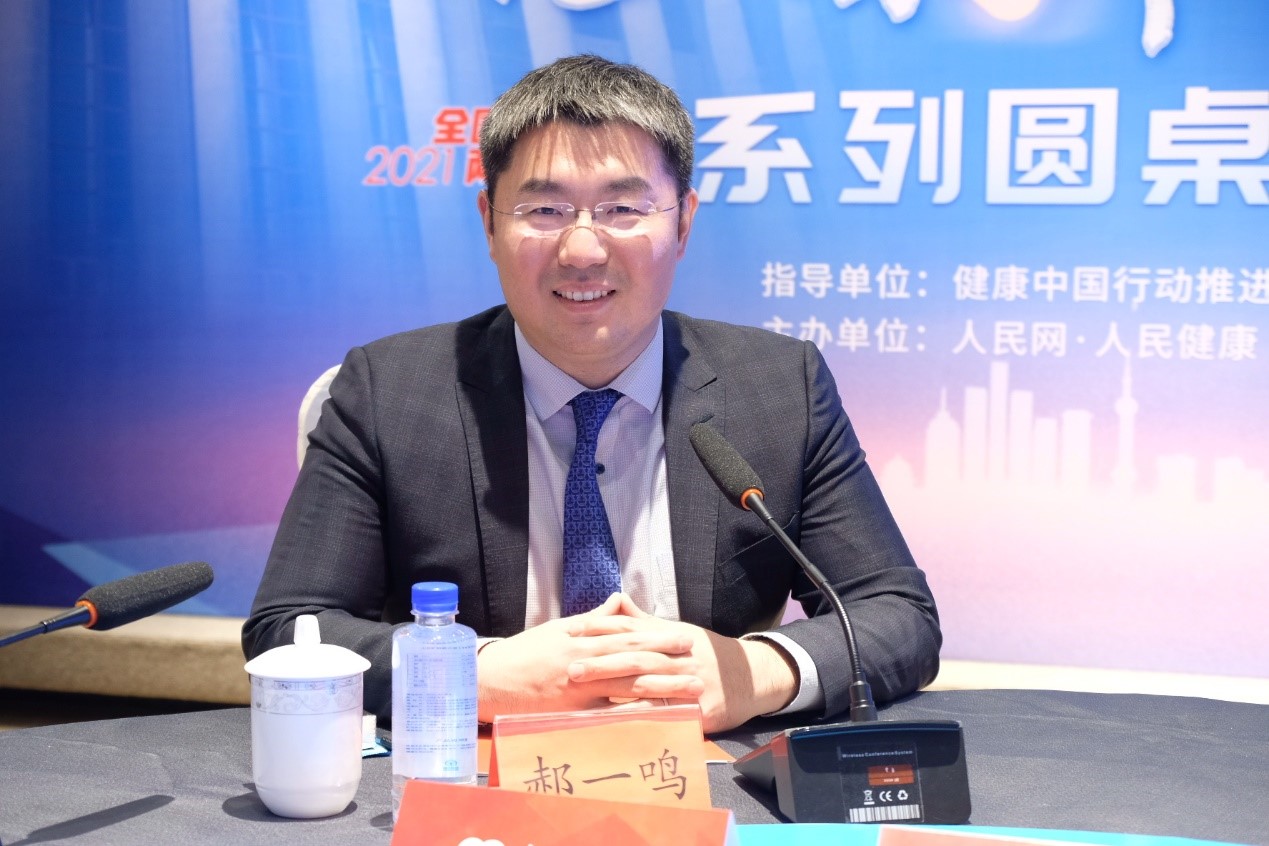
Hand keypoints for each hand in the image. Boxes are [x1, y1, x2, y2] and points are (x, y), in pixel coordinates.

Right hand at [475, 593, 703, 721]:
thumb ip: (592, 619)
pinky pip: (609, 715)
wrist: (489, 681)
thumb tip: (617, 601)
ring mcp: (579, 690)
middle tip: (696, 659)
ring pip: (628, 686)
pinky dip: (634, 714)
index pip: (626, 635)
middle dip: (668, 659)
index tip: (683, 637)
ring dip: (663, 687)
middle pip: (633, 659)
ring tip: (690, 688)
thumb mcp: (557, 628)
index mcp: (580, 639)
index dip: (657, 636)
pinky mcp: (572, 713)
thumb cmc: (523, 654)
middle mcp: (583, 662)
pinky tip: (658, 714)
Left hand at [565, 600, 799, 732]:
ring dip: (618, 691)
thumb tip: (616, 600)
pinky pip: (670, 716)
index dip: (602, 631)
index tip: (573, 632)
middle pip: (637, 658)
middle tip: (572, 668)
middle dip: (603, 663)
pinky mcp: (700, 711)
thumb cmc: (707, 654)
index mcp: (670, 637)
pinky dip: (647, 718)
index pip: (632, 630)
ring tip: (591, 696)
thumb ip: (643, 621)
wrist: (752, 676)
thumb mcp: (677, 631)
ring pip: (651, 686)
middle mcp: (679, 658)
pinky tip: (625, 723)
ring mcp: (690, 685)